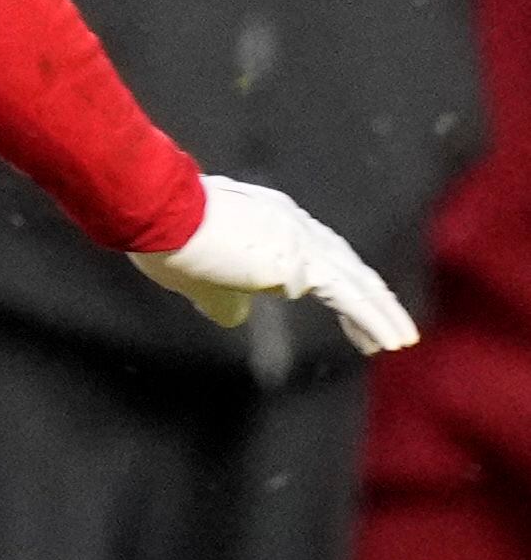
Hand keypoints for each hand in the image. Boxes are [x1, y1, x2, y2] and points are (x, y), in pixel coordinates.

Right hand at [132, 173, 417, 355]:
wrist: (160, 216)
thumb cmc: (165, 240)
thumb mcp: (197, 276)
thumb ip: (222, 294)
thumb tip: (236, 316)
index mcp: (267, 219)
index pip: (316, 251)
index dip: (337, 280)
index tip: (349, 311)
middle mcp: (290, 221)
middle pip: (344, 263)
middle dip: (369, 297)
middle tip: (391, 329)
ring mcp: (298, 238)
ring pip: (354, 280)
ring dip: (381, 312)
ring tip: (400, 341)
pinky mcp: (300, 260)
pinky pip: (349, 295)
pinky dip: (372, 319)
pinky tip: (388, 343)